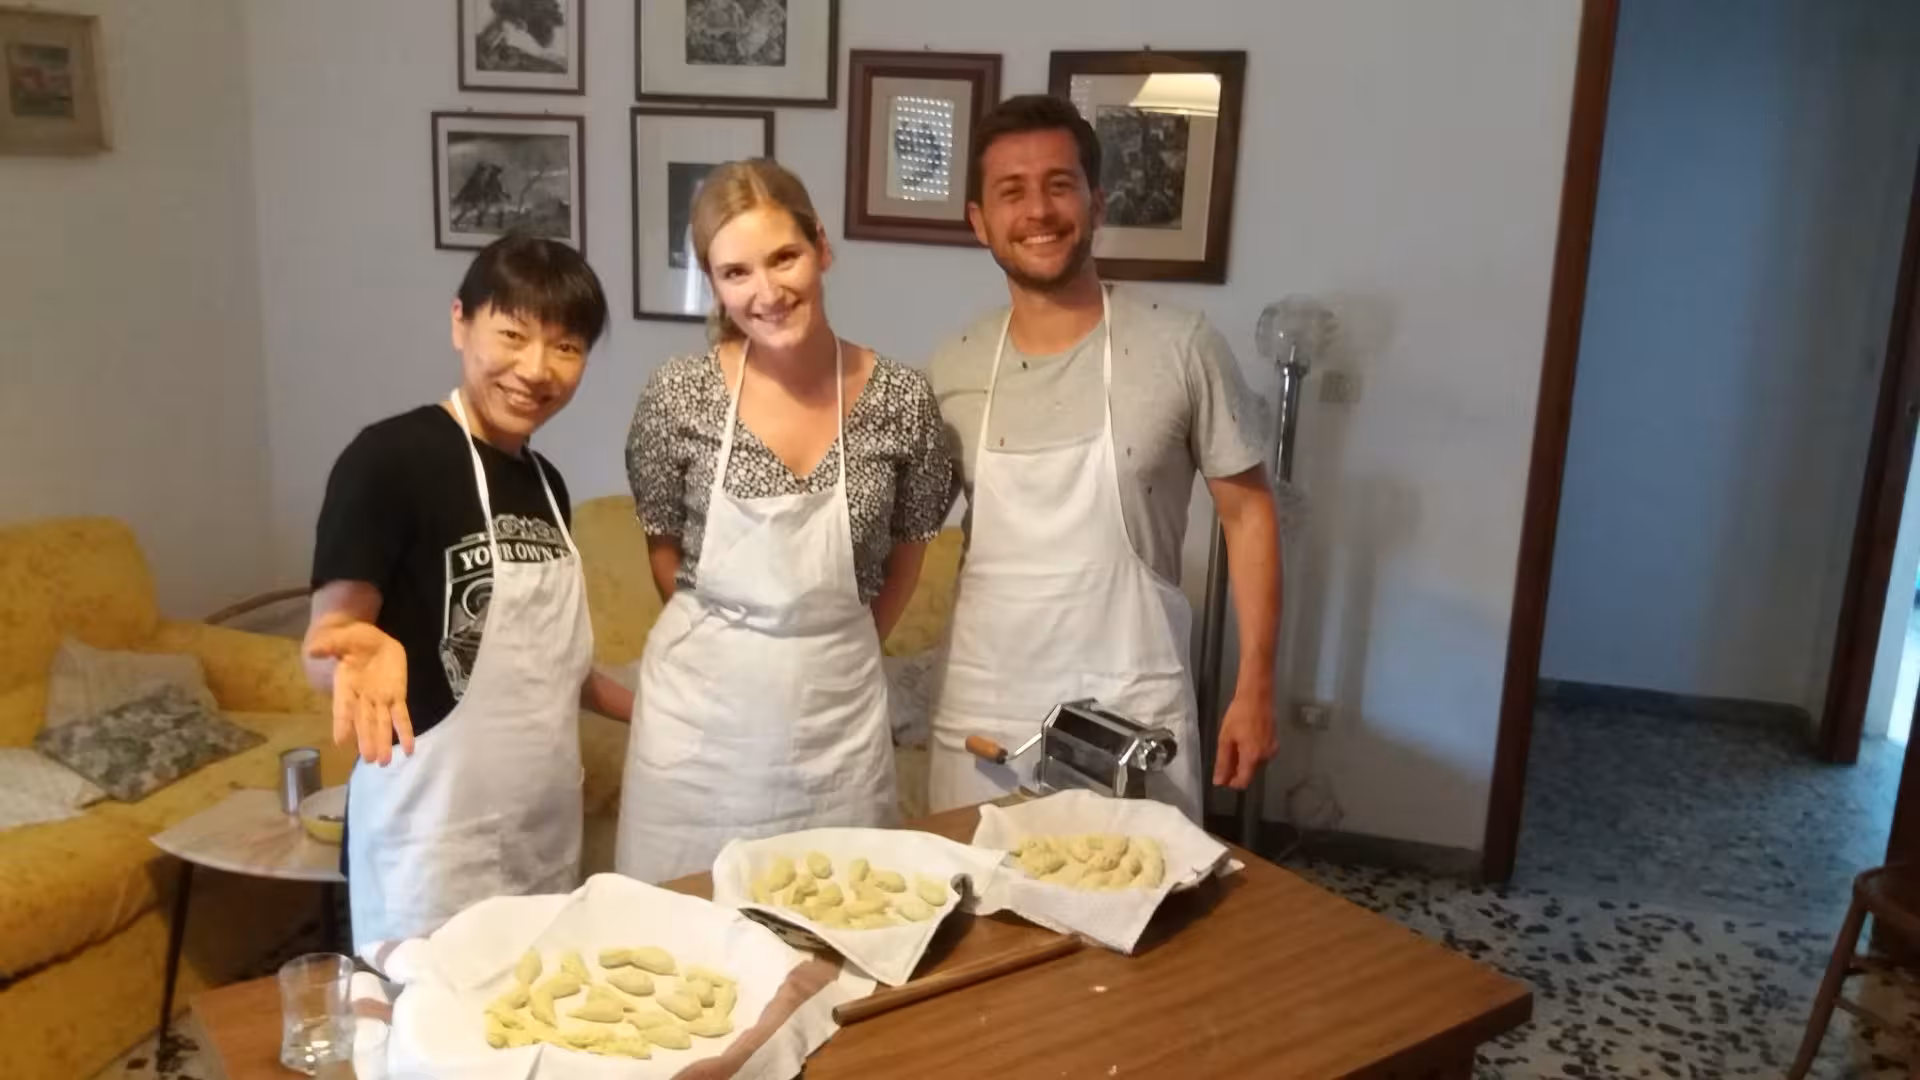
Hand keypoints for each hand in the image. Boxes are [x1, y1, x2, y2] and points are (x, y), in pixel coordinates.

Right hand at [306, 615, 413, 764]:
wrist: (374, 640)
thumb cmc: (354, 640)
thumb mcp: (342, 638)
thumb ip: (330, 645)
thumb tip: (312, 650)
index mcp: (346, 686)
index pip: (343, 708)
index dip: (342, 724)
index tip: (340, 742)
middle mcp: (362, 699)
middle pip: (364, 722)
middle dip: (367, 739)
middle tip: (369, 759)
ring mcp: (380, 700)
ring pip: (382, 724)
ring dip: (384, 742)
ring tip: (384, 762)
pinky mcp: (397, 697)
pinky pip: (402, 717)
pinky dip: (406, 733)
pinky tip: (409, 750)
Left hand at [1213, 693, 1277, 788]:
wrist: (1258, 695)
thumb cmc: (1239, 715)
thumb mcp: (1226, 738)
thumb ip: (1223, 762)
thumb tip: (1219, 781)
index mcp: (1253, 757)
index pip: (1244, 782)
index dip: (1232, 782)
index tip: (1223, 776)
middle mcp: (1266, 757)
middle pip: (1250, 773)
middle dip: (1237, 768)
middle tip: (1226, 753)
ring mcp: (1272, 749)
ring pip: (1256, 763)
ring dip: (1244, 759)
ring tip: (1234, 743)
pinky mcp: (1275, 742)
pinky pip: (1261, 754)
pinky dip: (1252, 752)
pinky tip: (1244, 739)